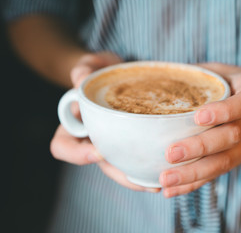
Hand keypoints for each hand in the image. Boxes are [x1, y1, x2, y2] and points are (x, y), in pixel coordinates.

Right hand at [50, 52, 160, 192]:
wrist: (116, 74)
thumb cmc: (98, 71)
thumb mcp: (89, 66)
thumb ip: (83, 70)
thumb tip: (80, 79)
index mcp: (75, 125)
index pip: (63, 146)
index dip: (76, 154)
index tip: (97, 153)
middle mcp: (93, 139)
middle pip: (100, 165)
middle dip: (121, 175)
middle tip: (141, 181)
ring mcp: (113, 142)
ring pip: (122, 167)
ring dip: (139, 177)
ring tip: (158, 182)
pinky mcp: (133, 140)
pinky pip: (138, 157)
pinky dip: (150, 164)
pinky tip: (169, 167)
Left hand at [159, 63, 240, 196]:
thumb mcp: (232, 71)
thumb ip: (205, 73)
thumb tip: (166, 71)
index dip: (223, 111)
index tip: (199, 116)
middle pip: (229, 138)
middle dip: (200, 147)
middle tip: (171, 153)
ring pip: (223, 162)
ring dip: (193, 173)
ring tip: (165, 179)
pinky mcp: (240, 159)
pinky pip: (218, 173)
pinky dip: (194, 184)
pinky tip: (172, 190)